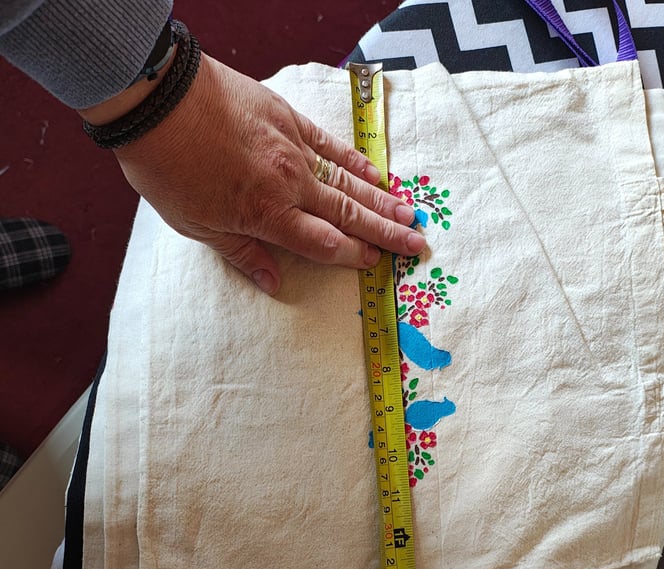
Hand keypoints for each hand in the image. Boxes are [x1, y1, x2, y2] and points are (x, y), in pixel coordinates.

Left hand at [109, 54, 425, 294]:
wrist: (158, 102)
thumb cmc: (169, 170)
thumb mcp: (198, 226)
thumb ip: (243, 254)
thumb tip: (274, 283)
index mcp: (268, 215)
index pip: (324, 243)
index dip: (352, 255)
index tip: (374, 263)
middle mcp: (291, 185)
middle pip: (349, 215)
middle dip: (385, 233)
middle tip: (417, 244)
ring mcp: (294, 150)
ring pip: (348, 181)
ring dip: (382, 201)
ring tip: (410, 214)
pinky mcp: (290, 119)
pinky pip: (332, 145)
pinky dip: (356, 161)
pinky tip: (376, 174)